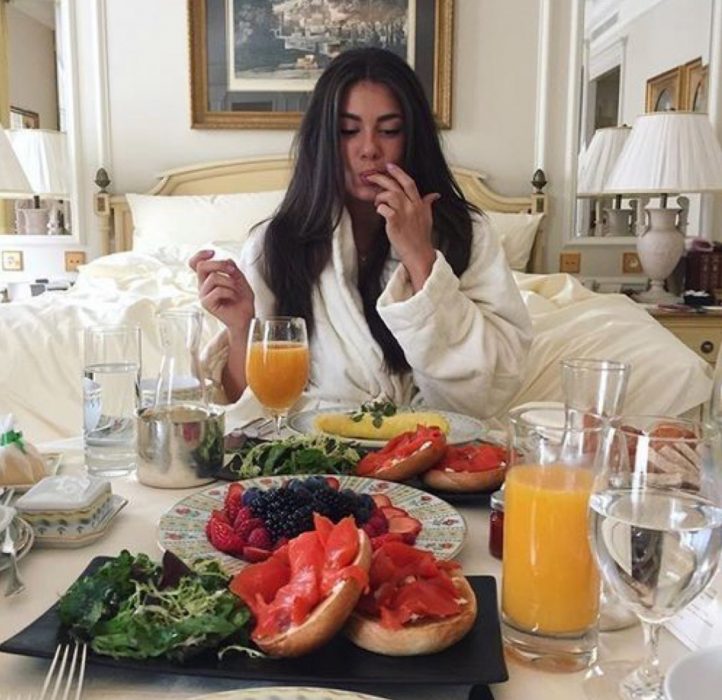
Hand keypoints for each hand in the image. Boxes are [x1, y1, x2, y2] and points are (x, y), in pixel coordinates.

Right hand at [189, 250, 253, 335]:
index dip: (200, 255)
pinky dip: (230, 292)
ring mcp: (203, 295)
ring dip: (230, 281)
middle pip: (202, 266)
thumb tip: (227, 260)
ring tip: (236, 289)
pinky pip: (218, 290)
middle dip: (220, 264)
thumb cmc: (242, 301)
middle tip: (233, 271)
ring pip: (213, 277)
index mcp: (208, 278)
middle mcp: (203, 286)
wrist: (245, 318)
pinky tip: (233, 297)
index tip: (212, 252)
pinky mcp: (207, 304)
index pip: (195, 264)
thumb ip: (233, 269)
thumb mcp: (240, 280)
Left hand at [367, 163, 438, 286]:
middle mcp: (412, 206)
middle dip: (382, 178)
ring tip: (377, 202)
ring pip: (389, 195)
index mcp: (419, 204)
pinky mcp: (395, 223)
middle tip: (371, 176)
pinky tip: (379, 211)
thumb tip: (434, 195)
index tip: (390, 166)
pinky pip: (384, 209)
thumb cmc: (421, 237)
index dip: (399, 172)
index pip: (409, 183)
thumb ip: (427, 204)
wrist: (419, 253)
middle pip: (396, 186)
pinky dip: (379, 208)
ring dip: (380, 196)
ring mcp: (403, 214)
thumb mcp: (428, 218)